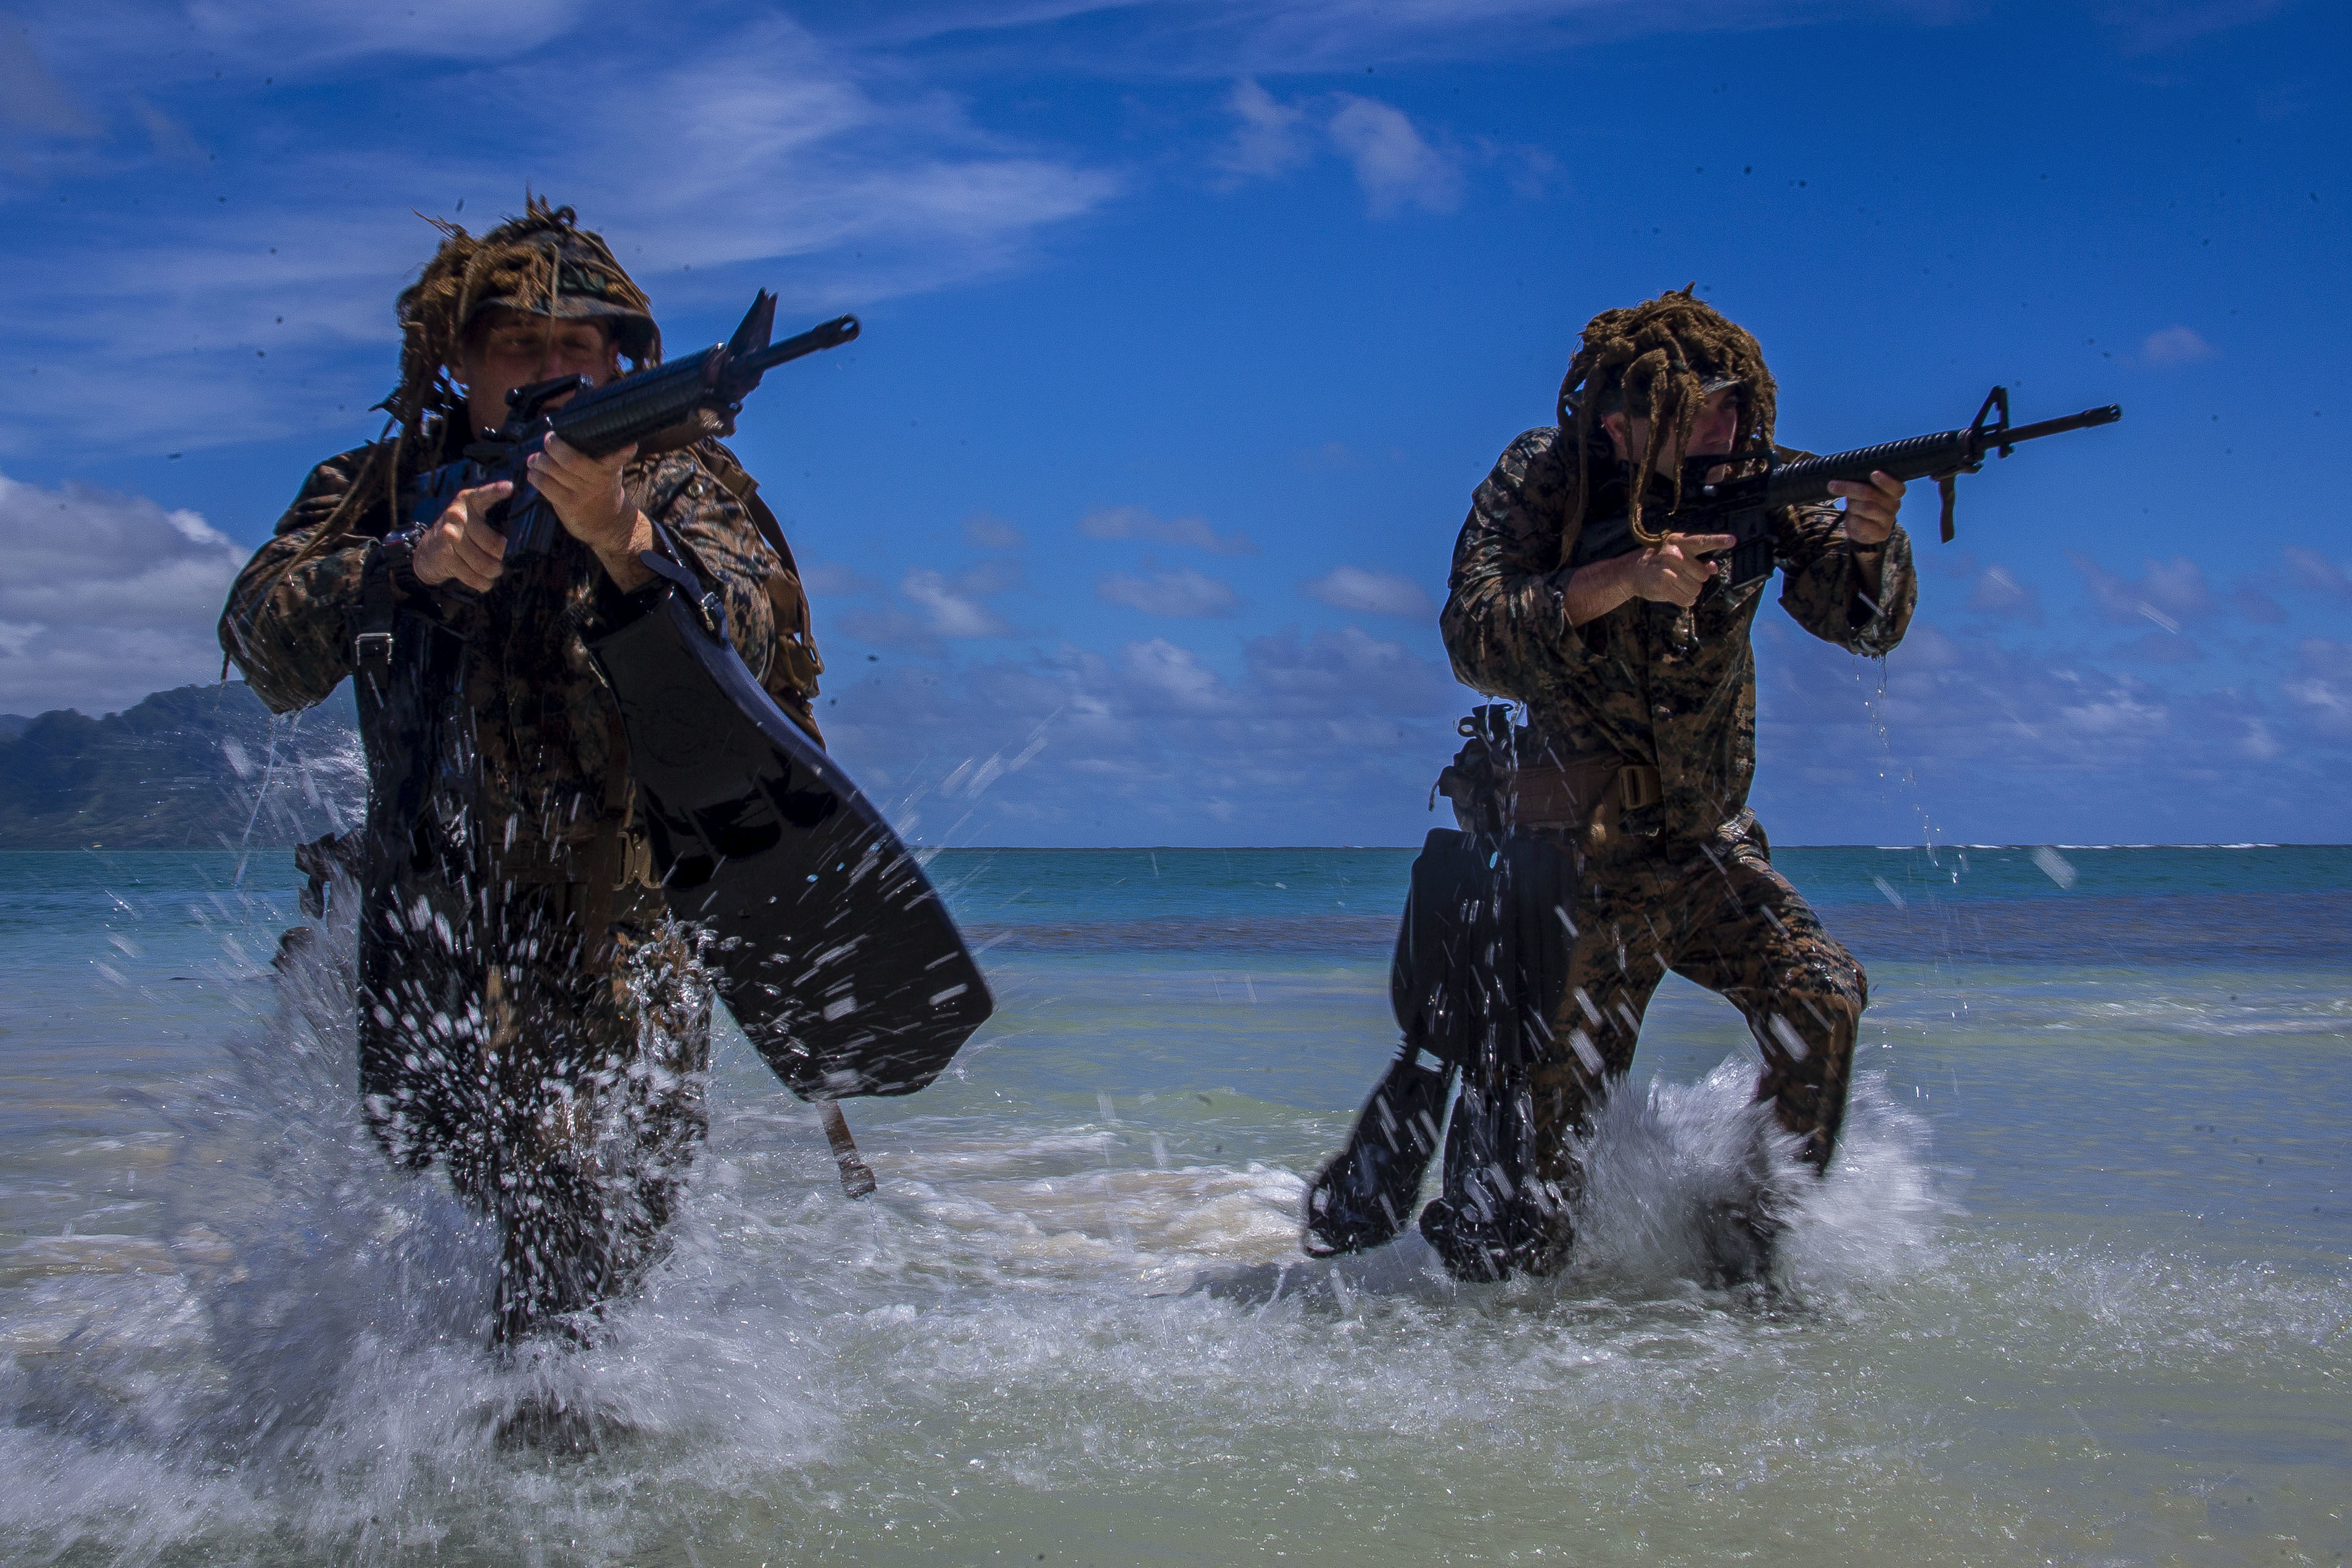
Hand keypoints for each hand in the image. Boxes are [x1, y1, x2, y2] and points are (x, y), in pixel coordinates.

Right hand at [412, 480, 511, 592]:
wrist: (426, 552)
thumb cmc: (460, 535)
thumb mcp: (473, 521)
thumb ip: (489, 525)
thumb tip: (508, 545)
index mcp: (468, 502)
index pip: (484, 495)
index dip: (496, 491)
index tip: (510, 487)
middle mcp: (457, 515)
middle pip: (495, 545)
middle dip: (500, 558)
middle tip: (499, 562)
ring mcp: (449, 534)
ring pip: (484, 563)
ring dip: (493, 573)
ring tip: (494, 572)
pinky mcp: (444, 555)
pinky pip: (472, 575)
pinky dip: (482, 583)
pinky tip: (485, 583)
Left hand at [527, 435, 654, 589]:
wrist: (609, 525)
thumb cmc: (604, 490)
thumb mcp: (610, 472)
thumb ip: (603, 454)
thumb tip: (577, 429)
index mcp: (610, 469)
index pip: (618, 458)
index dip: (623, 452)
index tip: (630, 444)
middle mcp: (598, 481)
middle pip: (572, 460)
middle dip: (554, 445)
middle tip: (548, 439)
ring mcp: (583, 493)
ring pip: (554, 470)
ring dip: (539, 461)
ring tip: (534, 459)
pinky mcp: (568, 504)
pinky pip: (546, 486)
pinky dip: (535, 476)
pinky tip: (533, 473)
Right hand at [1565, 531, 1735, 623]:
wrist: (1632, 571)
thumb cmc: (1660, 562)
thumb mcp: (1678, 555)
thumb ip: (1698, 561)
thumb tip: (1714, 567)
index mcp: (1680, 542)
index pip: (1702, 541)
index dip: (1718, 541)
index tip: (1733, 540)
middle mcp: (1674, 553)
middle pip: (1703, 575)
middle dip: (1697, 580)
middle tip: (1683, 577)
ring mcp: (1667, 569)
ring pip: (1696, 590)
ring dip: (1690, 592)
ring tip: (1676, 586)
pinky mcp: (1663, 585)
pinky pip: (1686, 599)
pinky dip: (1684, 601)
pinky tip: (1674, 594)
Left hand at [1827, 469, 1902, 546]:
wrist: (1862, 527)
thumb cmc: (1862, 501)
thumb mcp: (1862, 489)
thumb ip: (1861, 481)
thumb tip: (1845, 472)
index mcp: (1894, 492)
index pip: (1896, 486)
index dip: (1886, 481)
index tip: (1873, 474)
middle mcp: (1894, 505)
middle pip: (1871, 494)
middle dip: (1849, 488)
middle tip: (1832, 485)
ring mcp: (1888, 520)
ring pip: (1866, 508)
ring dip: (1852, 506)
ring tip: (1849, 506)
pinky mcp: (1880, 534)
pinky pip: (1862, 525)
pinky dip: (1852, 520)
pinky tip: (1852, 519)